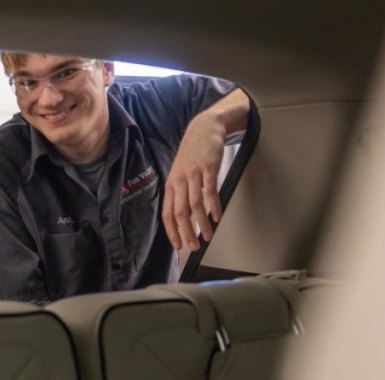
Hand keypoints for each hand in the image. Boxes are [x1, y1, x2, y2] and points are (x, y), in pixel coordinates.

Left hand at [162, 113, 226, 250]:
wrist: (204, 129)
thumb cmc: (193, 154)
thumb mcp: (180, 173)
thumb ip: (181, 192)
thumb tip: (184, 216)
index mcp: (171, 185)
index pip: (167, 213)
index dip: (172, 231)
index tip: (178, 245)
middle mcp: (179, 181)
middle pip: (180, 213)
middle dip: (187, 232)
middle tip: (194, 246)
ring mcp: (193, 175)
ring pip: (195, 205)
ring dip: (202, 224)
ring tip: (208, 236)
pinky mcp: (208, 168)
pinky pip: (210, 192)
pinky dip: (214, 207)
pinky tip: (217, 217)